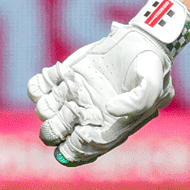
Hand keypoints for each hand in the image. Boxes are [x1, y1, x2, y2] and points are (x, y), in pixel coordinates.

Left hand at [28, 23, 174, 164]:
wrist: (141, 39)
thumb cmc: (151, 67)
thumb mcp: (152, 84)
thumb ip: (139, 101)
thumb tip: (110, 109)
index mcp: (108, 127)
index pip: (81, 151)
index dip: (74, 147)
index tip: (81, 131)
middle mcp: (86, 116)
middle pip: (57, 134)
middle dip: (56, 126)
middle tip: (71, 106)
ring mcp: (72, 97)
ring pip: (44, 111)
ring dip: (48, 103)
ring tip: (70, 83)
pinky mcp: (62, 77)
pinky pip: (37, 89)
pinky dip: (38, 85)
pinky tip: (56, 73)